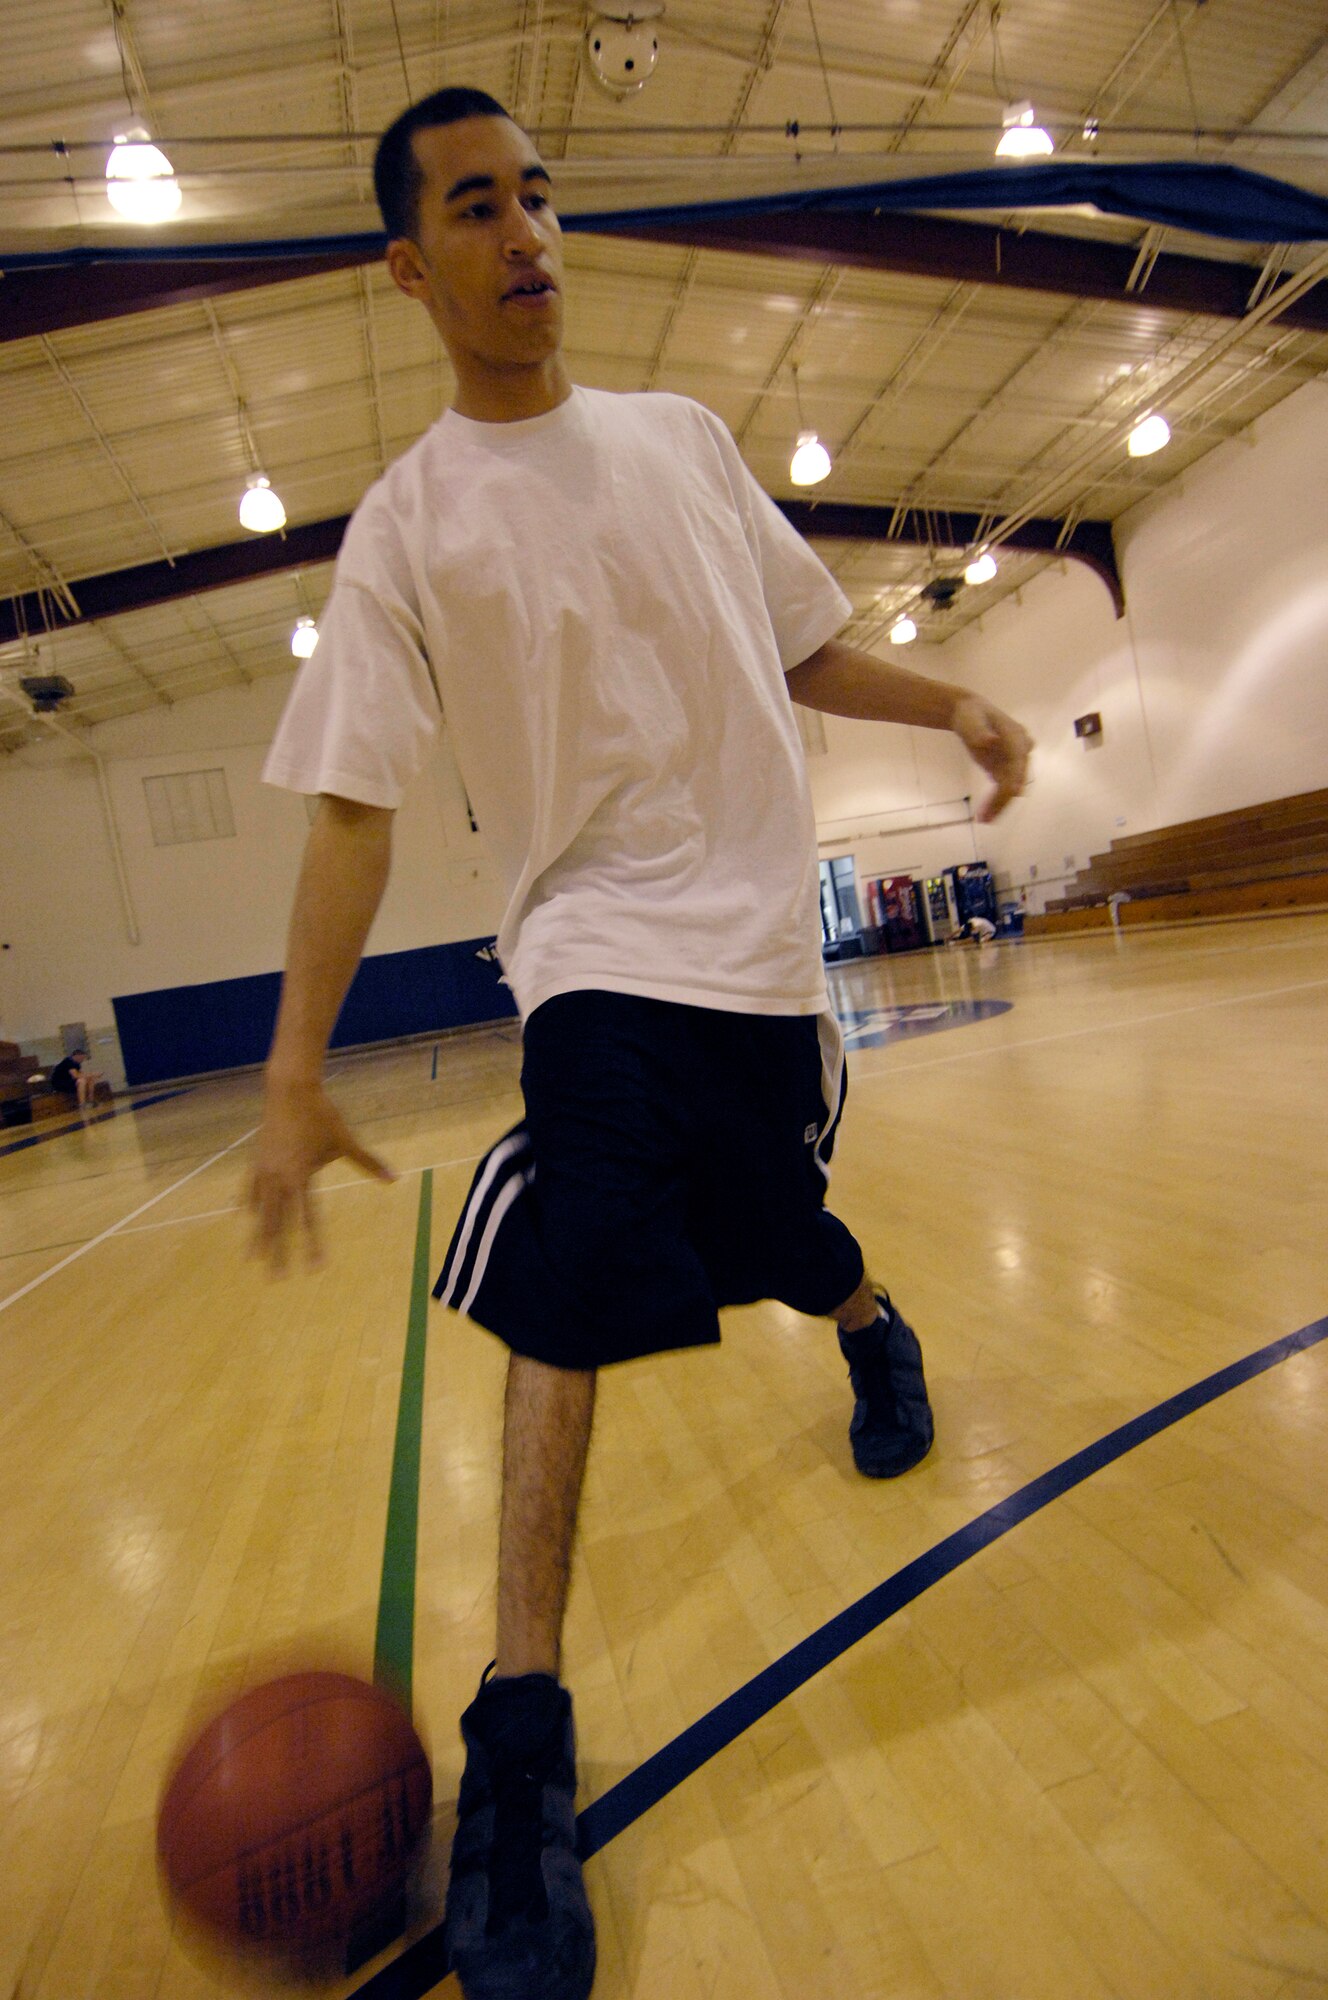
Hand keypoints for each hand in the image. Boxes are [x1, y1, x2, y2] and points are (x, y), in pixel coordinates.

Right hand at [248, 1081, 394, 1274]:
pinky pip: (251, 1189)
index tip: (314, 1266)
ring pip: (261, 1211)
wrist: (289, 1088)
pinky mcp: (257, 1160)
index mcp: (301, 1177)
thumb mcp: (344, 1140)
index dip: (312, 1244)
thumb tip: (394, 1178)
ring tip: (253, 1258)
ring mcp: (264, 1170)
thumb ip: (367, 1162)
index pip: (308, 1219)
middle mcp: (279, 1179)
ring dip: (258, 1235)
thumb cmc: (320, 1114)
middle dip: (278, 1252)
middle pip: (278, 1223)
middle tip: (275, 1278)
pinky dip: (250, 1204)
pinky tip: (245, 1217)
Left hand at [952, 694, 1033, 821]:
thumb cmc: (971, 714)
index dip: (1012, 781)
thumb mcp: (972, 720)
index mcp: (1017, 738)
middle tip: (986, 818)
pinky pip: (1002, 790)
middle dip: (1003, 800)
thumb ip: (980, 732)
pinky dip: (994, 803)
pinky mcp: (1005, 770)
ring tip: (983, 820)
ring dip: (999, 806)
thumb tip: (991, 741)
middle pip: (1016, 780)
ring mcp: (1014, 762)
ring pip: (1010, 789)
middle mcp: (1021, 752)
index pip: (1018, 764)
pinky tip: (984, 815)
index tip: (1006, 797)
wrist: (971, 713)